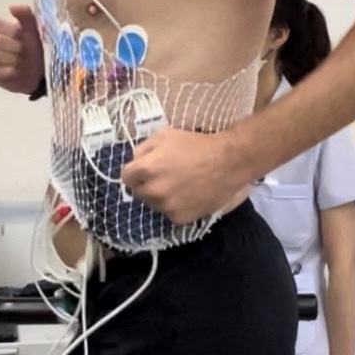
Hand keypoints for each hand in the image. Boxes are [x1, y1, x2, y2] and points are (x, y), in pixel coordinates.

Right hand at [0, 4, 43, 95]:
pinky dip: (6, 72)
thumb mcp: (35, 29)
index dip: (10, 31)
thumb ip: (26, 15)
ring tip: (25, 63)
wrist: (41, 71)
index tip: (23, 36)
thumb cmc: (36, 46)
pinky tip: (17, 72)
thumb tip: (11, 7)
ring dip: (13, 60)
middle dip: (14, 46)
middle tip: (26, 51)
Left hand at [120, 128, 246, 225]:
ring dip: (161, 197)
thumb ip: (144, 148)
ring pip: (154, 205)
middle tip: (165, 177)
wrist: (229, 162)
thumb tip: (135, 160)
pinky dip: (176, 207)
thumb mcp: (166, 135)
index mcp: (146, 169)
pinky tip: (188, 196)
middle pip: (138, 192)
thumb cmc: (197, 145)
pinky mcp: (180, 218)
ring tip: (179, 186)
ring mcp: (166, 207)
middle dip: (147, 185)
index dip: (135, 172)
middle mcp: (153, 191)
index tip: (146, 170)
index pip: (126, 177)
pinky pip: (170, 214)